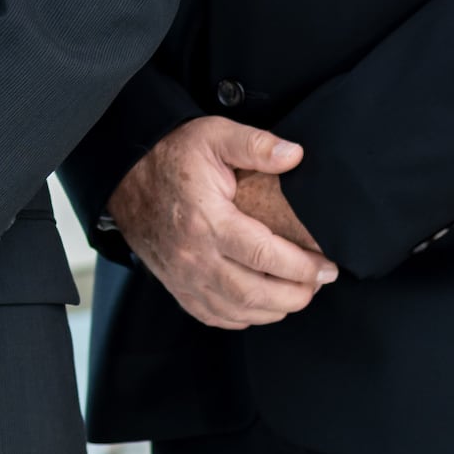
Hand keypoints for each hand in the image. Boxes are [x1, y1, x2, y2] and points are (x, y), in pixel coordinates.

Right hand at [107, 118, 335, 329]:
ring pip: (237, 311)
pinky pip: (215, 316)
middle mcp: (194, 256)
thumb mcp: (214, 135)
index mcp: (208, 221)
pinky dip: (245, 317)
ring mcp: (183, 276)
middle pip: (254, 294)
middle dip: (296, 295)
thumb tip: (296, 155)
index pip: (265, 256)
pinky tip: (262, 304)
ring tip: (298, 293)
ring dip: (275, 309)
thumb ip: (255, 144)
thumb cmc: (173, 155)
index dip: (303, 267)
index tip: (327, 266)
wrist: (126, 176)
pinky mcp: (177, 286)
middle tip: (319, 283)